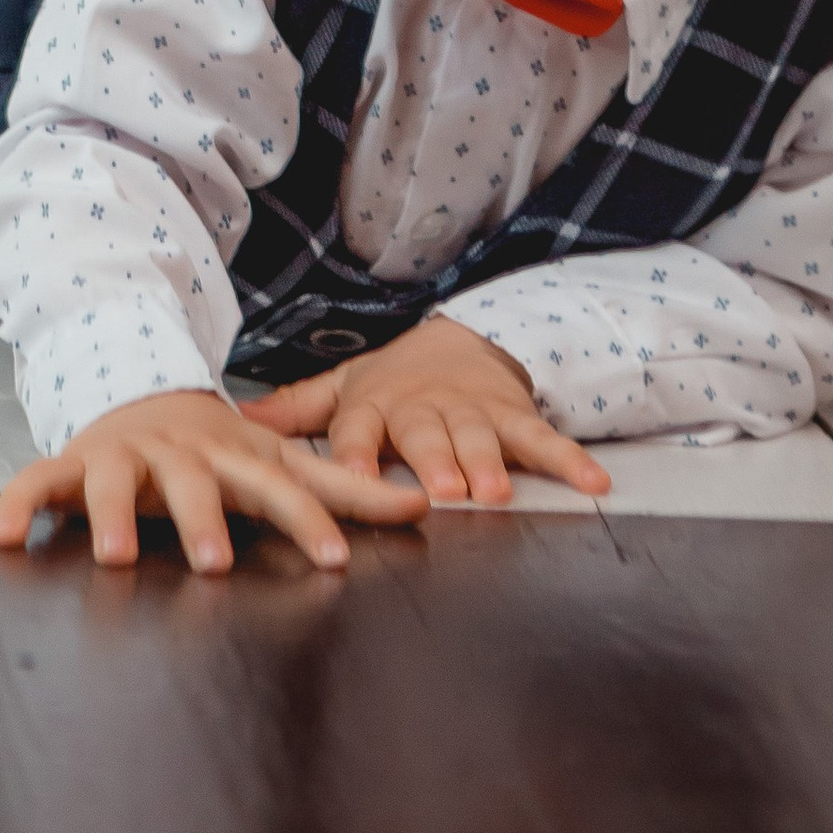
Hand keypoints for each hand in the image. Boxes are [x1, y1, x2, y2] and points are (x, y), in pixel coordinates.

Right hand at [0, 385, 423, 577]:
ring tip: (115, 556)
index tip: (336, 560)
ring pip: (115, 482)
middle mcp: (179, 454)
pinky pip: (38, 482)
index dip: (308, 522)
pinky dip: (18, 503)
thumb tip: (423, 509)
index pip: (277, 490)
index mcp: (234, 458)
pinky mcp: (73, 466)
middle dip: (202, 521)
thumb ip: (345, 490)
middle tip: (215, 562)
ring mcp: (123, 458)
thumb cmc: (220, 450)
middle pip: (192, 486)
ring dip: (112, 515)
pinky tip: (3, 536)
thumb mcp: (280, 462)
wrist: (141, 393)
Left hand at [240, 317, 609, 510]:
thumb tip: (238, 424)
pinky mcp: (516, 417)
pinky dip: (570, 462)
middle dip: (434, 461)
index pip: (359, 431)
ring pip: (481, 438)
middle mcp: (424, 410)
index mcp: (376, 406)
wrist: (461, 341)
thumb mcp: (345, 389)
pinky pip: (545, 441)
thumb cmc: (394, 382)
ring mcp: (473, 412)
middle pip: (427, 435)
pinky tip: (593, 485)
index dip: (357, 454)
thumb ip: (295, 410)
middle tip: (440, 489)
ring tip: (493, 491)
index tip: (356, 479)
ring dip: (488, 462)